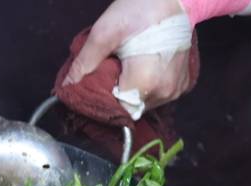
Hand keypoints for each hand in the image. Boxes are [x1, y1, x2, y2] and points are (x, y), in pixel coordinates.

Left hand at [63, 0, 192, 110]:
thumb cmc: (141, 10)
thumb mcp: (104, 33)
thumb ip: (84, 63)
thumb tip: (67, 86)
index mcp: (145, 84)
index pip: (117, 110)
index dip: (104, 101)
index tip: (97, 85)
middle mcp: (164, 92)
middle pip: (130, 108)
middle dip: (117, 95)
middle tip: (111, 72)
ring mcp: (176, 90)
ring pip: (144, 103)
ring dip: (132, 91)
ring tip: (127, 68)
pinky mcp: (183, 84)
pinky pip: (159, 95)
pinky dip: (149, 87)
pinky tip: (143, 68)